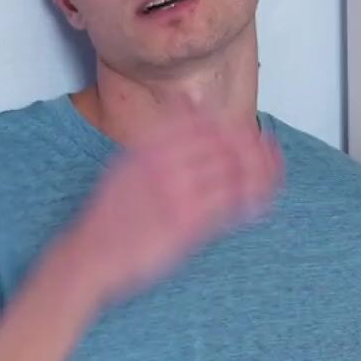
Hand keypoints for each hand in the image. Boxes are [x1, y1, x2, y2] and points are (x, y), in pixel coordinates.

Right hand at [63, 104, 283, 304]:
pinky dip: (249, 200)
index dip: (232, 125)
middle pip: (223, 144)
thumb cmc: (109, 215)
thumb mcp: (126, 164)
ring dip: (257, 170)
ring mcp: (176, 194)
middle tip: (268, 149)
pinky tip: (260, 201)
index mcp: (149, 147)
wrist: (90, 254)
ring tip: (271, 172)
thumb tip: (186, 106)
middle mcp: (164, 165)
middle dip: (251, 145)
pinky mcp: (185, 225)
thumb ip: (157, 136)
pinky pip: (227, 206)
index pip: (203, 123)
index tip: (249, 131)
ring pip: (231, 173)